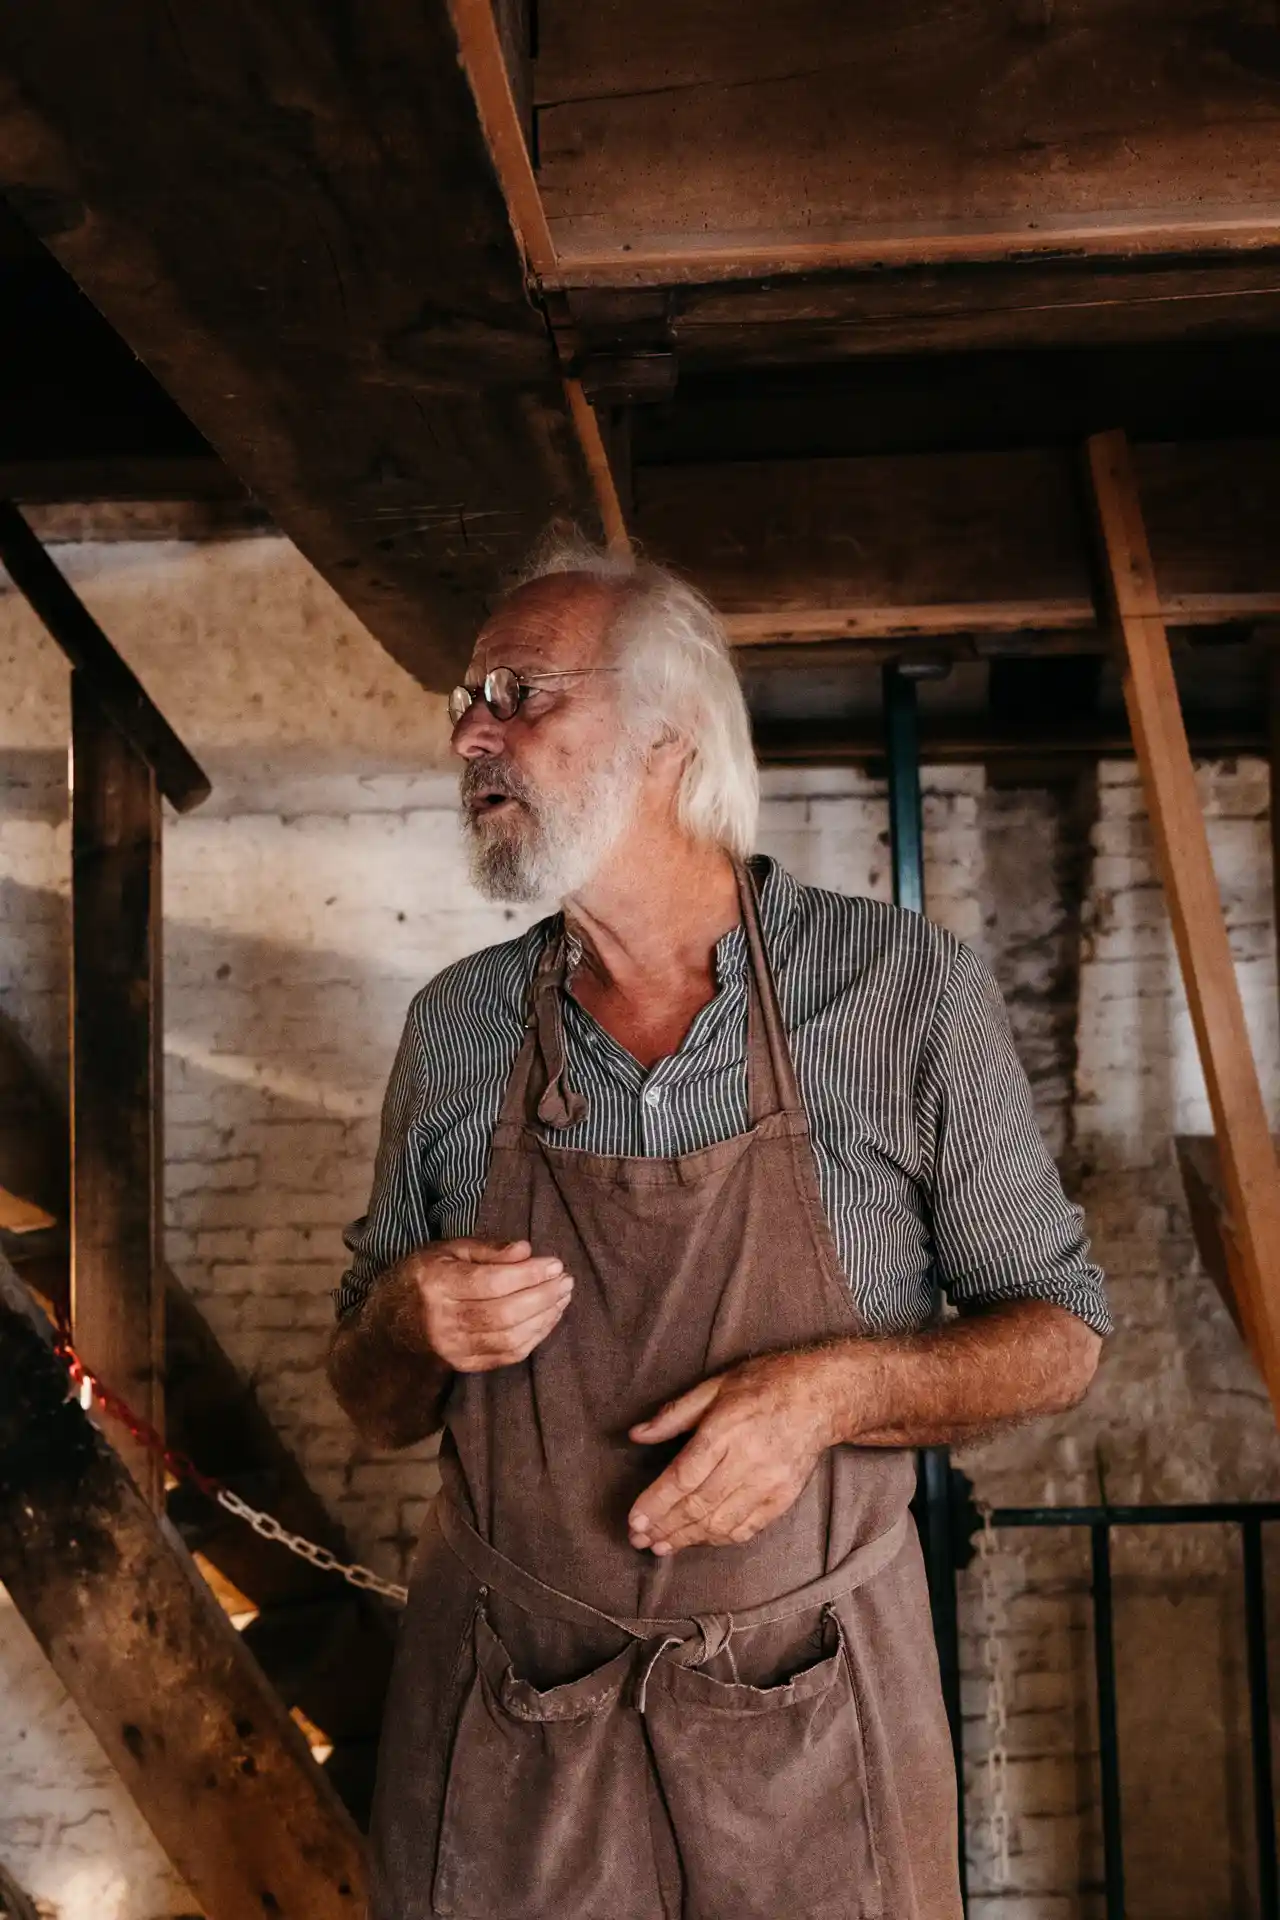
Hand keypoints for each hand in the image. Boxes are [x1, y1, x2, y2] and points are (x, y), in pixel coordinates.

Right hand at [386, 1238, 572, 1372]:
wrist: (391, 1327)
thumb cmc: (424, 1278)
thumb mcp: (446, 1250)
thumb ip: (486, 1249)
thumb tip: (526, 1250)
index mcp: (436, 1285)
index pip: (490, 1283)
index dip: (527, 1275)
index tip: (555, 1263)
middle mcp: (443, 1320)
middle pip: (504, 1313)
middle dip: (543, 1296)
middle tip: (566, 1280)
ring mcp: (454, 1348)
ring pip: (510, 1338)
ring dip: (544, 1318)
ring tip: (562, 1297)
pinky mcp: (465, 1366)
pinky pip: (508, 1356)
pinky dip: (535, 1337)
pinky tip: (548, 1318)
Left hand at [627, 1348, 837, 1555]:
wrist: (822, 1396)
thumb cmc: (764, 1383)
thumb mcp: (715, 1386)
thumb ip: (674, 1414)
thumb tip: (636, 1434)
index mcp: (725, 1430)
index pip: (682, 1478)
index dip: (656, 1504)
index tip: (634, 1521)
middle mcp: (747, 1461)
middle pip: (698, 1506)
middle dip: (664, 1527)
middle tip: (638, 1540)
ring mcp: (768, 1483)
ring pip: (720, 1523)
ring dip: (687, 1538)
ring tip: (661, 1546)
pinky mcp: (783, 1498)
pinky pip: (746, 1528)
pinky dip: (719, 1538)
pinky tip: (699, 1540)